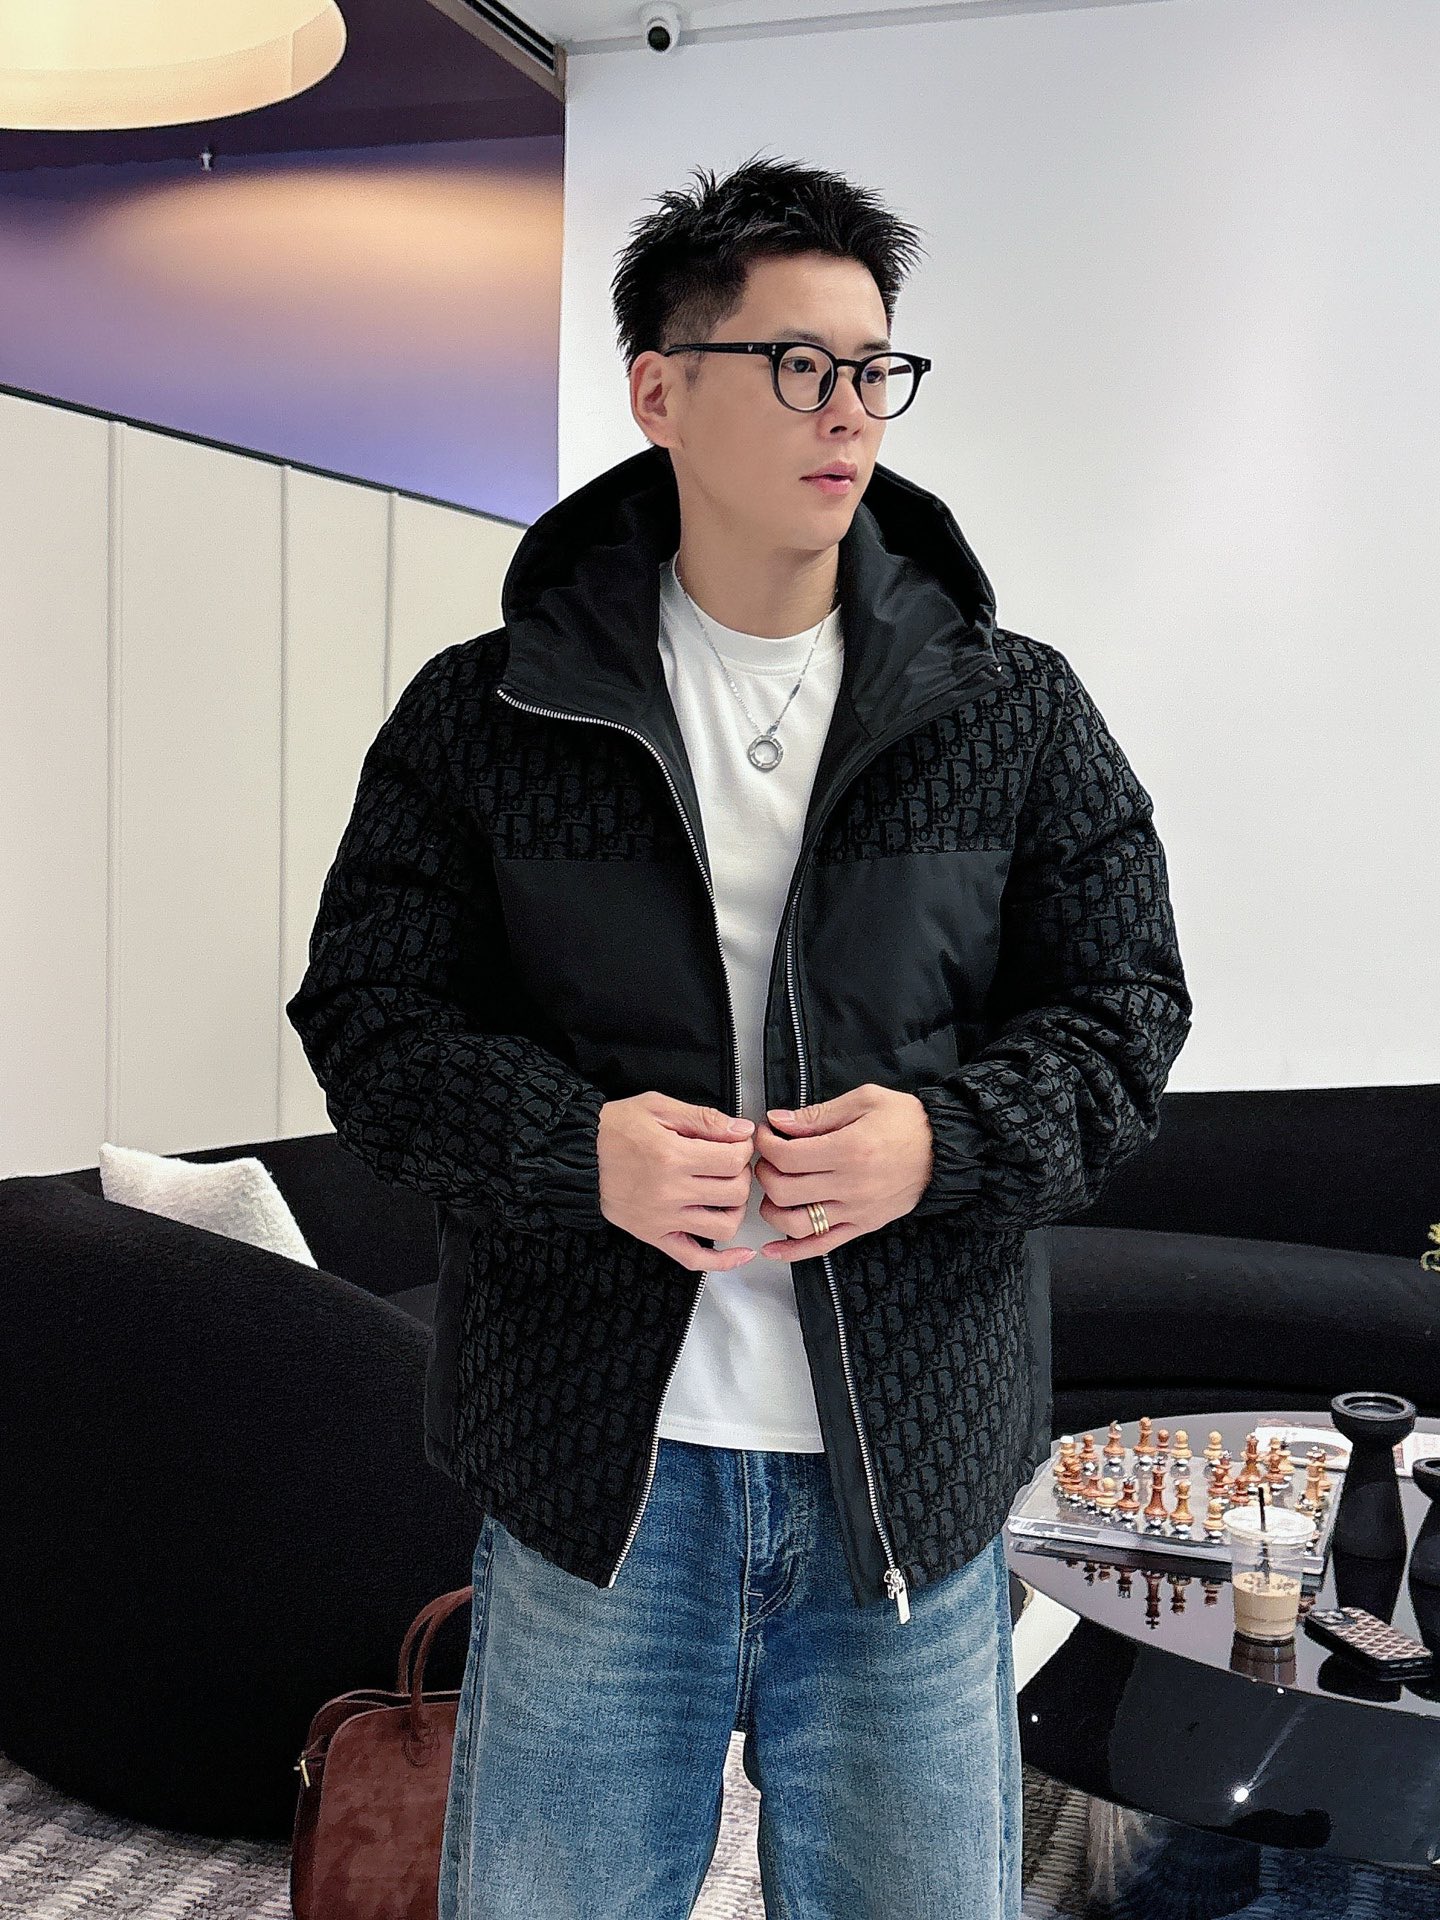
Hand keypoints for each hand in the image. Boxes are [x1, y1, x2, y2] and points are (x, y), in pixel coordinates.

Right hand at [597, 1091, 759, 1271]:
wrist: (576, 1156)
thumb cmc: (614, 1128)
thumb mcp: (658, 1107)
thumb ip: (704, 1118)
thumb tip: (742, 1131)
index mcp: (672, 1156)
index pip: (733, 1160)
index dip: (743, 1149)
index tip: (736, 1143)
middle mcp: (669, 1192)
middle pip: (734, 1191)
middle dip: (741, 1174)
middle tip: (729, 1163)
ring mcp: (662, 1219)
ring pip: (724, 1226)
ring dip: (736, 1208)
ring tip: (727, 1192)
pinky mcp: (654, 1236)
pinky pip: (693, 1258)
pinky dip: (721, 1261)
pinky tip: (741, 1253)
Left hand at [750, 1083, 934, 1259]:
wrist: (945, 1149)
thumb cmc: (907, 1121)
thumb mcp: (864, 1100)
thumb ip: (818, 1114)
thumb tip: (779, 1121)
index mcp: (848, 1150)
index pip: (786, 1156)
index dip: (766, 1143)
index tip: (767, 1132)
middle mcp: (850, 1185)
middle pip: (783, 1189)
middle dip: (764, 1171)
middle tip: (769, 1157)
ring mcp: (856, 1211)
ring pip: (795, 1224)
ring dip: (772, 1209)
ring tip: (774, 1190)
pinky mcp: (863, 1226)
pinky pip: (822, 1246)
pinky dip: (793, 1252)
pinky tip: (773, 1249)